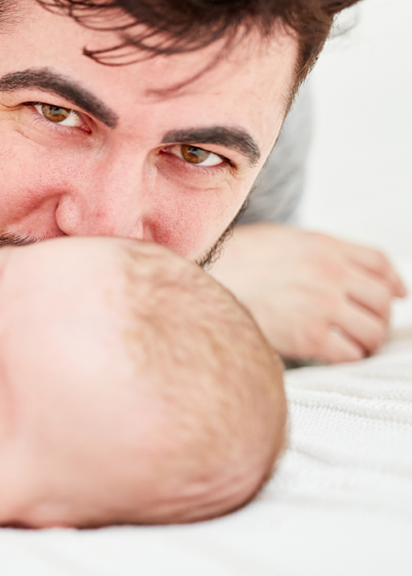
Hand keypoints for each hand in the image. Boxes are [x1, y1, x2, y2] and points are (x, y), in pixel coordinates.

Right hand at [210, 223, 407, 362]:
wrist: (205, 275)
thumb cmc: (233, 259)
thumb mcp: (280, 239)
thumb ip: (315, 250)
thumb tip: (341, 267)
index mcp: (324, 247)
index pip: (379, 263)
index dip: (394, 282)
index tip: (397, 295)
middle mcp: (330, 274)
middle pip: (382, 299)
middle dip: (380, 316)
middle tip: (368, 326)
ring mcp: (321, 305)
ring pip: (373, 329)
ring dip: (369, 341)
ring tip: (355, 344)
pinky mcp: (308, 335)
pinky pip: (349, 353)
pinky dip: (349, 357)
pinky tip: (334, 354)